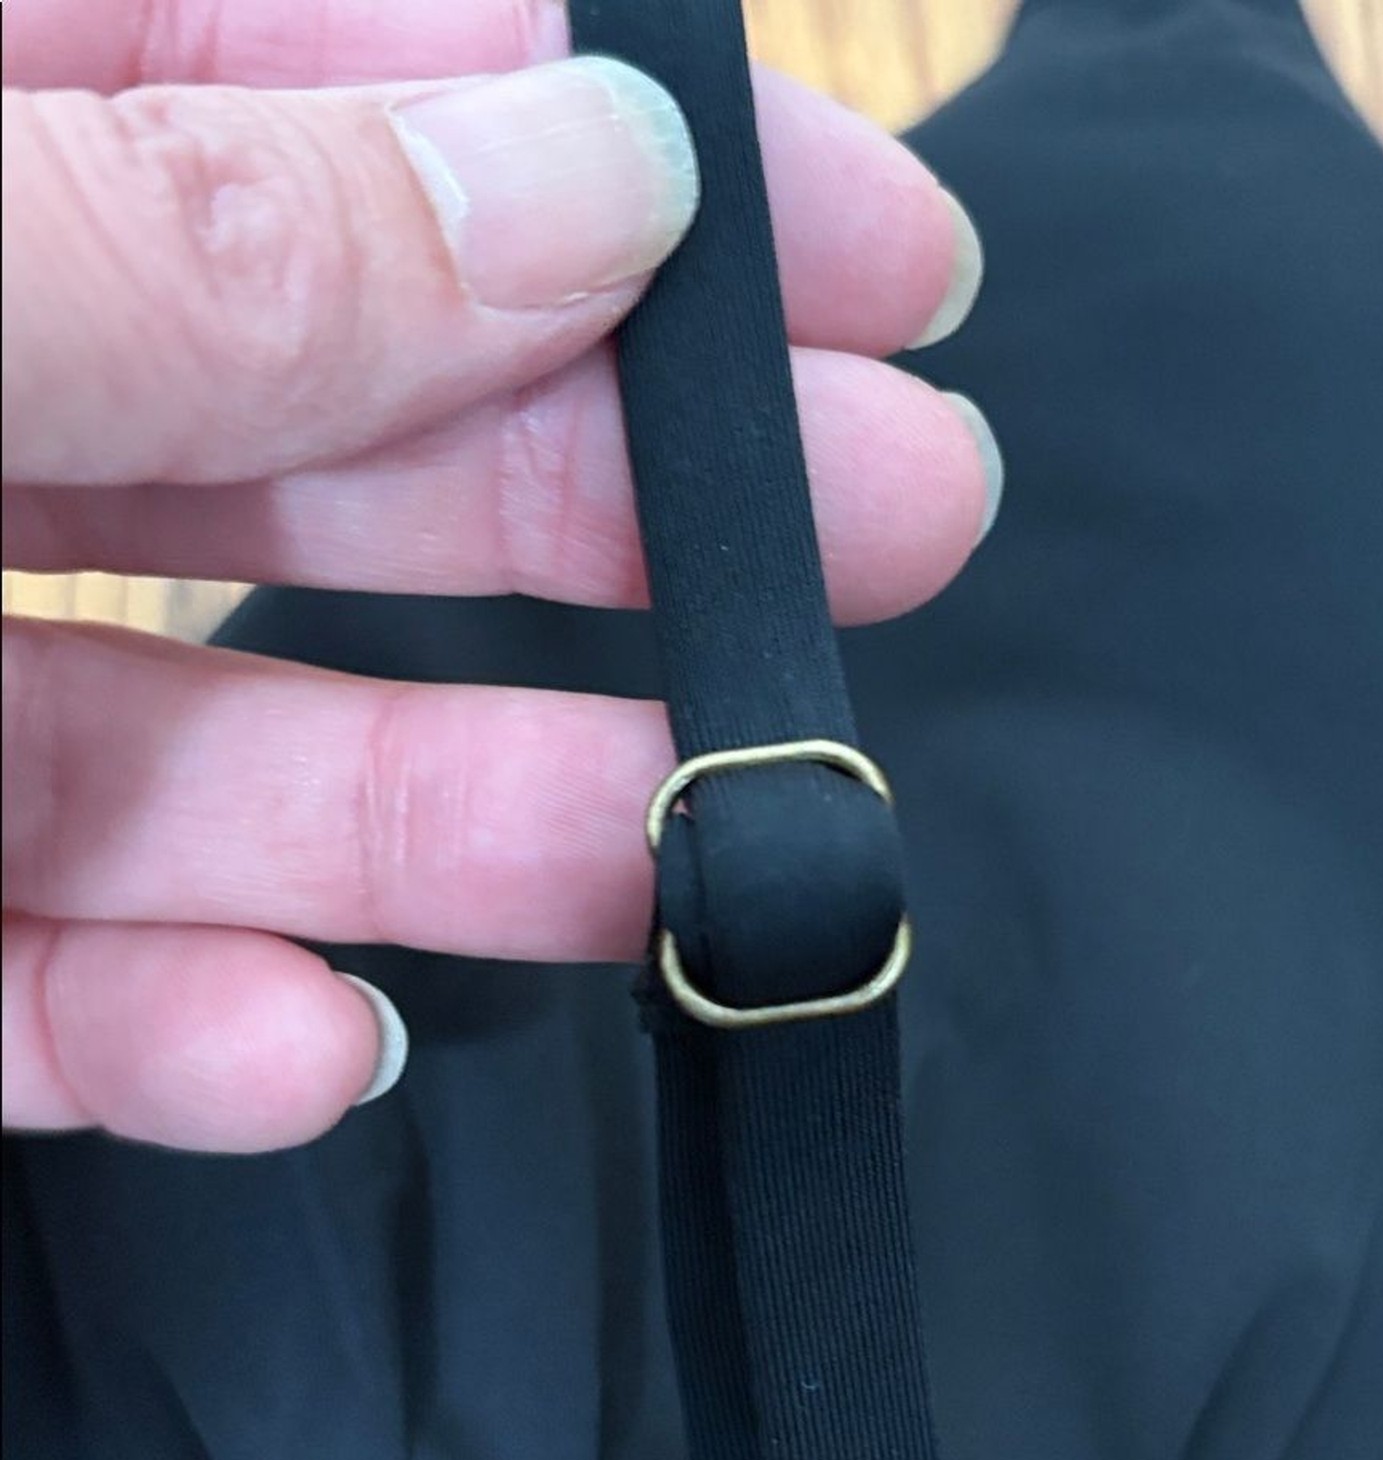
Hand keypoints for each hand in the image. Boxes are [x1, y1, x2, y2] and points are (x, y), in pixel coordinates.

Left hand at [0, 0, 999, 1151]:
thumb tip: (589, 184)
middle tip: (902, 511)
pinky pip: (19, 977)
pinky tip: (305, 1046)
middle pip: (320, 428)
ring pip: (190, 744)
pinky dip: (171, 1028)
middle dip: (617, 487)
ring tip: (683, 849)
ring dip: (447, 810)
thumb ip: (206, 242)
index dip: (608, 152)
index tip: (863, 257)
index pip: (313, 83)